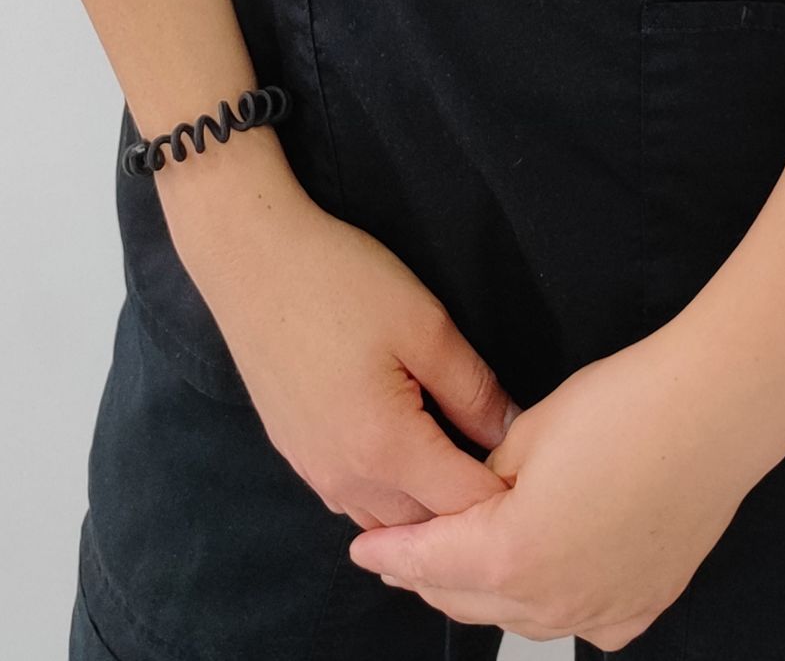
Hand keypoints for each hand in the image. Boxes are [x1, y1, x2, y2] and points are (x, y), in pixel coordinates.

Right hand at [169, 179, 521, 528]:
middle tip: (501, 465)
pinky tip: (405, 451)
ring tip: (457, 460)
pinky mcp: (296, 456)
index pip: (464, 505)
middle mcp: (346, 480)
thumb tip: (512, 432)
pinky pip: (353, 500)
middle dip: (467, 509)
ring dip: (424, 506)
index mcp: (385, 449)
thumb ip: (473, 388)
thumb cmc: (338, 280)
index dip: (506, 493)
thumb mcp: (424, 323)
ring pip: (386, 520)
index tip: (534, 470)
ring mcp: (315, 473)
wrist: (250, 258)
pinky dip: (387, 494)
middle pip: (425, 527)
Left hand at [344, 320, 756, 648]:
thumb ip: (486, 479)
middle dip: (430, 574)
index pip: (429, 562)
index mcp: (510, 555)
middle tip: (407, 548)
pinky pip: (581, 621)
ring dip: (486, 591)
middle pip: (467, 598)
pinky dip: (552, 603)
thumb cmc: (622, 407)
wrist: (713, 413)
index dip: (392, 552)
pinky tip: (549, 576)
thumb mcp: (528, 432)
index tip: (364, 548)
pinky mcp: (642, 604)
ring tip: (467, 558)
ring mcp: (602, 612)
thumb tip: (473, 496)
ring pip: (521, 617)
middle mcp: (552, 601)